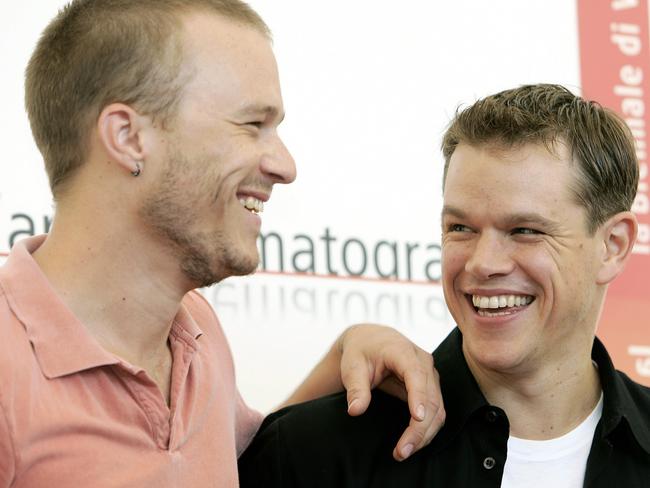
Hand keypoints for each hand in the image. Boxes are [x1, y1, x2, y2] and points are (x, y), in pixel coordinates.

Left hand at [337, 324, 444, 460]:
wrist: (371, 341)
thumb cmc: (361, 352)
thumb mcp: (352, 366)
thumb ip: (355, 388)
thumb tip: (355, 410)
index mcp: (403, 351)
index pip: (416, 375)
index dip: (418, 397)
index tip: (417, 419)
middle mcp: (423, 362)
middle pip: (430, 398)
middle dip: (419, 428)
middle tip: (402, 452)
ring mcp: (430, 375)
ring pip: (437, 408)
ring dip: (425, 434)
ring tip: (404, 452)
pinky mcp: (431, 388)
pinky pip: (435, 411)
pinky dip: (426, 430)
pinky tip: (412, 443)